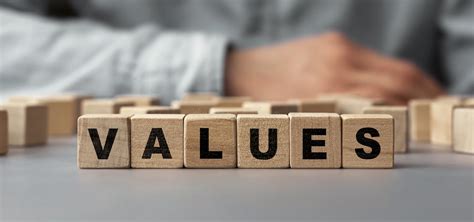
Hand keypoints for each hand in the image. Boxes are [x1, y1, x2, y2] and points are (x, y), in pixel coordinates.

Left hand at [224, 32, 444, 103]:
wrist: (240, 69)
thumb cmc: (265, 99)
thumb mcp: (298, 117)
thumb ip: (335, 120)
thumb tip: (369, 128)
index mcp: (325, 89)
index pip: (384, 99)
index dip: (409, 113)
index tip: (421, 125)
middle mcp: (336, 65)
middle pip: (398, 80)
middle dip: (423, 97)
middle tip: (433, 112)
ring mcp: (337, 49)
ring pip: (392, 66)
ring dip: (415, 84)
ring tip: (425, 99)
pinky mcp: (334, 41)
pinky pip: (374, 58)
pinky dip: (394, 72)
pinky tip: (399, 84)